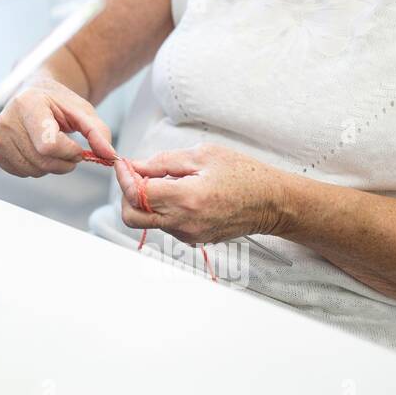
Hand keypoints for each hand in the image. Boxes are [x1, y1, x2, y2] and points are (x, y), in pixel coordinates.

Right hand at [0, 75, 116, 176]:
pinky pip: (21, 172)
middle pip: (41, 160)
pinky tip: (38, 152)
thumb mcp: (82, 111)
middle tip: (70, 151)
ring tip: (54, 149)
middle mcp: (7, 119)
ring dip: (51, 167)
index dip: (69, 152)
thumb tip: (109, 155)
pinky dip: (36, 168)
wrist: (34, 94)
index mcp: (28, 104)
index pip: (48, 145)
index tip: (77, 147)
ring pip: (32, 170)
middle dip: (64, 163)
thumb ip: (98, 132)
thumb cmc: (57, 102)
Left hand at [114, 143, 286, 243]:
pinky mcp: (192, 239)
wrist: (271, 202)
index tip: (123, 163)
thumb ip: (163, 162)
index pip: (137, 193)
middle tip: (136, 175)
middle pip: (131, 216)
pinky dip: (161, 208)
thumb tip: (134, 166)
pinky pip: (164, 224)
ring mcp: (188, 235)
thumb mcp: (203, 155)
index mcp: (186, 198)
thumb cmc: (243, 174)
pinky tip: (179, 193)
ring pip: (147, 221)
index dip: (124, 176)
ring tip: (168, 181)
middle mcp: (184, 223)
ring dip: (145, 201)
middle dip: (126, 194)